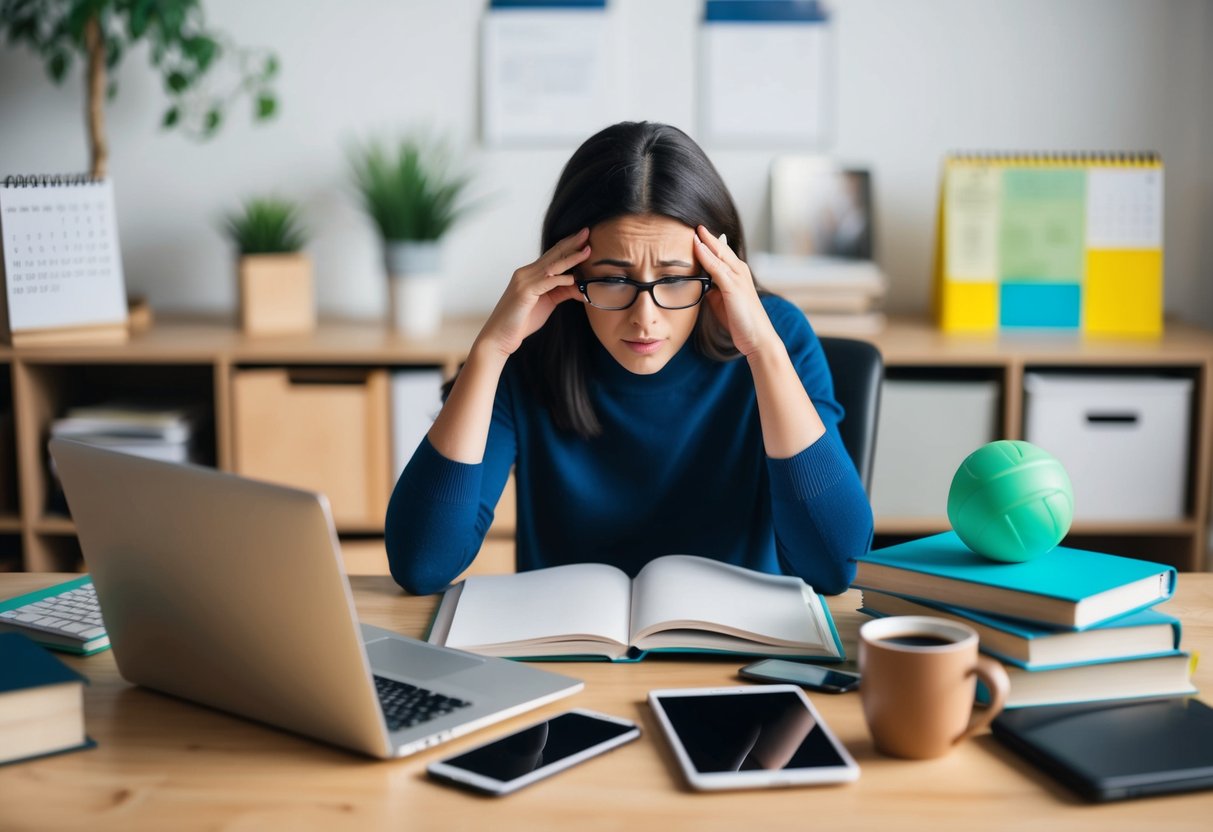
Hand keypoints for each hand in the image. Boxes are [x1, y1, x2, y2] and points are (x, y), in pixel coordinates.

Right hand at [476, 228, 589, 358]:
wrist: (499, 337)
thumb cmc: (521, 321)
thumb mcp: (547, 303)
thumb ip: (561, 292)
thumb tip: (579, 286)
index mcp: (530, 274)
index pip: (552, 255)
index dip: (567, 245)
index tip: (583, 238)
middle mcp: (526, 273)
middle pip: (552, 255)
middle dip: (571, 243)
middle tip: (587, 232)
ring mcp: (524, 281)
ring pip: (552, 266)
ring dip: (571, 257)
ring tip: (587, 250)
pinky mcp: (525, 292)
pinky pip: (547, 282)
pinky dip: (561, 279)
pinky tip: (573, 279)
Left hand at [694, 226, 776, 356]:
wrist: (757, 337)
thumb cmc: (740, 321)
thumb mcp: (722, 303)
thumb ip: (712, 291)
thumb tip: (700, 284)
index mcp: (738, 274)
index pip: (721, 253)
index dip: (709, 243)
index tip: (697, 233)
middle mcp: (740, 271)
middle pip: (721, 248)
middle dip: (708, 236)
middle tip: (694, 224)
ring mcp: (738, 277)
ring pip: (719, 254)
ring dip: (706, 241)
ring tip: (694, 229)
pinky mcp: (734, 287)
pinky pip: (717, 267)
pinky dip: (706, 256)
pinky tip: (697, 247)